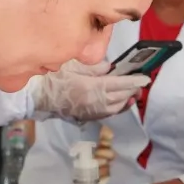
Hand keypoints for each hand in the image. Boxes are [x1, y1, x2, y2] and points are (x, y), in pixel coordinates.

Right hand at [32, 60, 149, 121]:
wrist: (38, 97)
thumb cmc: (54, 78)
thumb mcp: (74, 66)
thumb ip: (96, 68)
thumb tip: (111, 68)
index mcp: (93, 88)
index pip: (121, 84)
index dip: (135, 81)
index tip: (146, 78)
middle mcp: (96, 103)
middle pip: (122, 96)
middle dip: (133, 89)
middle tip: (141, 82)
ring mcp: (92, 112)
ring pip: (117, 107)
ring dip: (127, 99)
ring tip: (133, 92)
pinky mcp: (88, 117)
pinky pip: (109, 113)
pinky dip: (118, 107)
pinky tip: (121, 102)